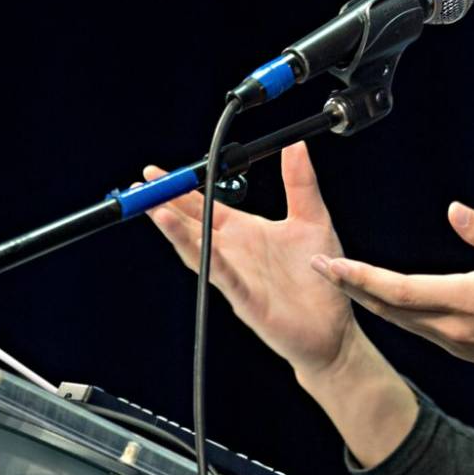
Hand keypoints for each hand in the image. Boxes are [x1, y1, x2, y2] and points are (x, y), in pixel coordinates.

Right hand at [141, 142, 362, 385]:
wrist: (333, 329)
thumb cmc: (319, 278)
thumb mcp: (313, 220)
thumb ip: (300, 183)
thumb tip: (296, 145)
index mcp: (245, 232)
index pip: (205, 206)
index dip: (182, 189)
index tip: (155, 172)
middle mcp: (234, 252)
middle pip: (192, 225)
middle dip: (165, 206)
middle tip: (140, 188)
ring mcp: (236, 276)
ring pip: (199, 249)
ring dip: (176, 231)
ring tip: (155, 210)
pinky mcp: (246, 300)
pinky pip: (222, 275)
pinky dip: (206, 259)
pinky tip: (192, 244)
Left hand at [311, 202, 473, 392]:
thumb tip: (453, 209)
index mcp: (464, 301)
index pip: (397, 289)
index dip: (359, 276)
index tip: (330, 263)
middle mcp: (452, 328)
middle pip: (388, 309)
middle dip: (352, 288)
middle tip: (321, 270)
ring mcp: (457, 343)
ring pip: (401, 322)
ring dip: (371, 301)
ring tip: (347, 282)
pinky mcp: (466, 350)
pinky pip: (419, 330)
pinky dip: (396, 313)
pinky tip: (391, 302)